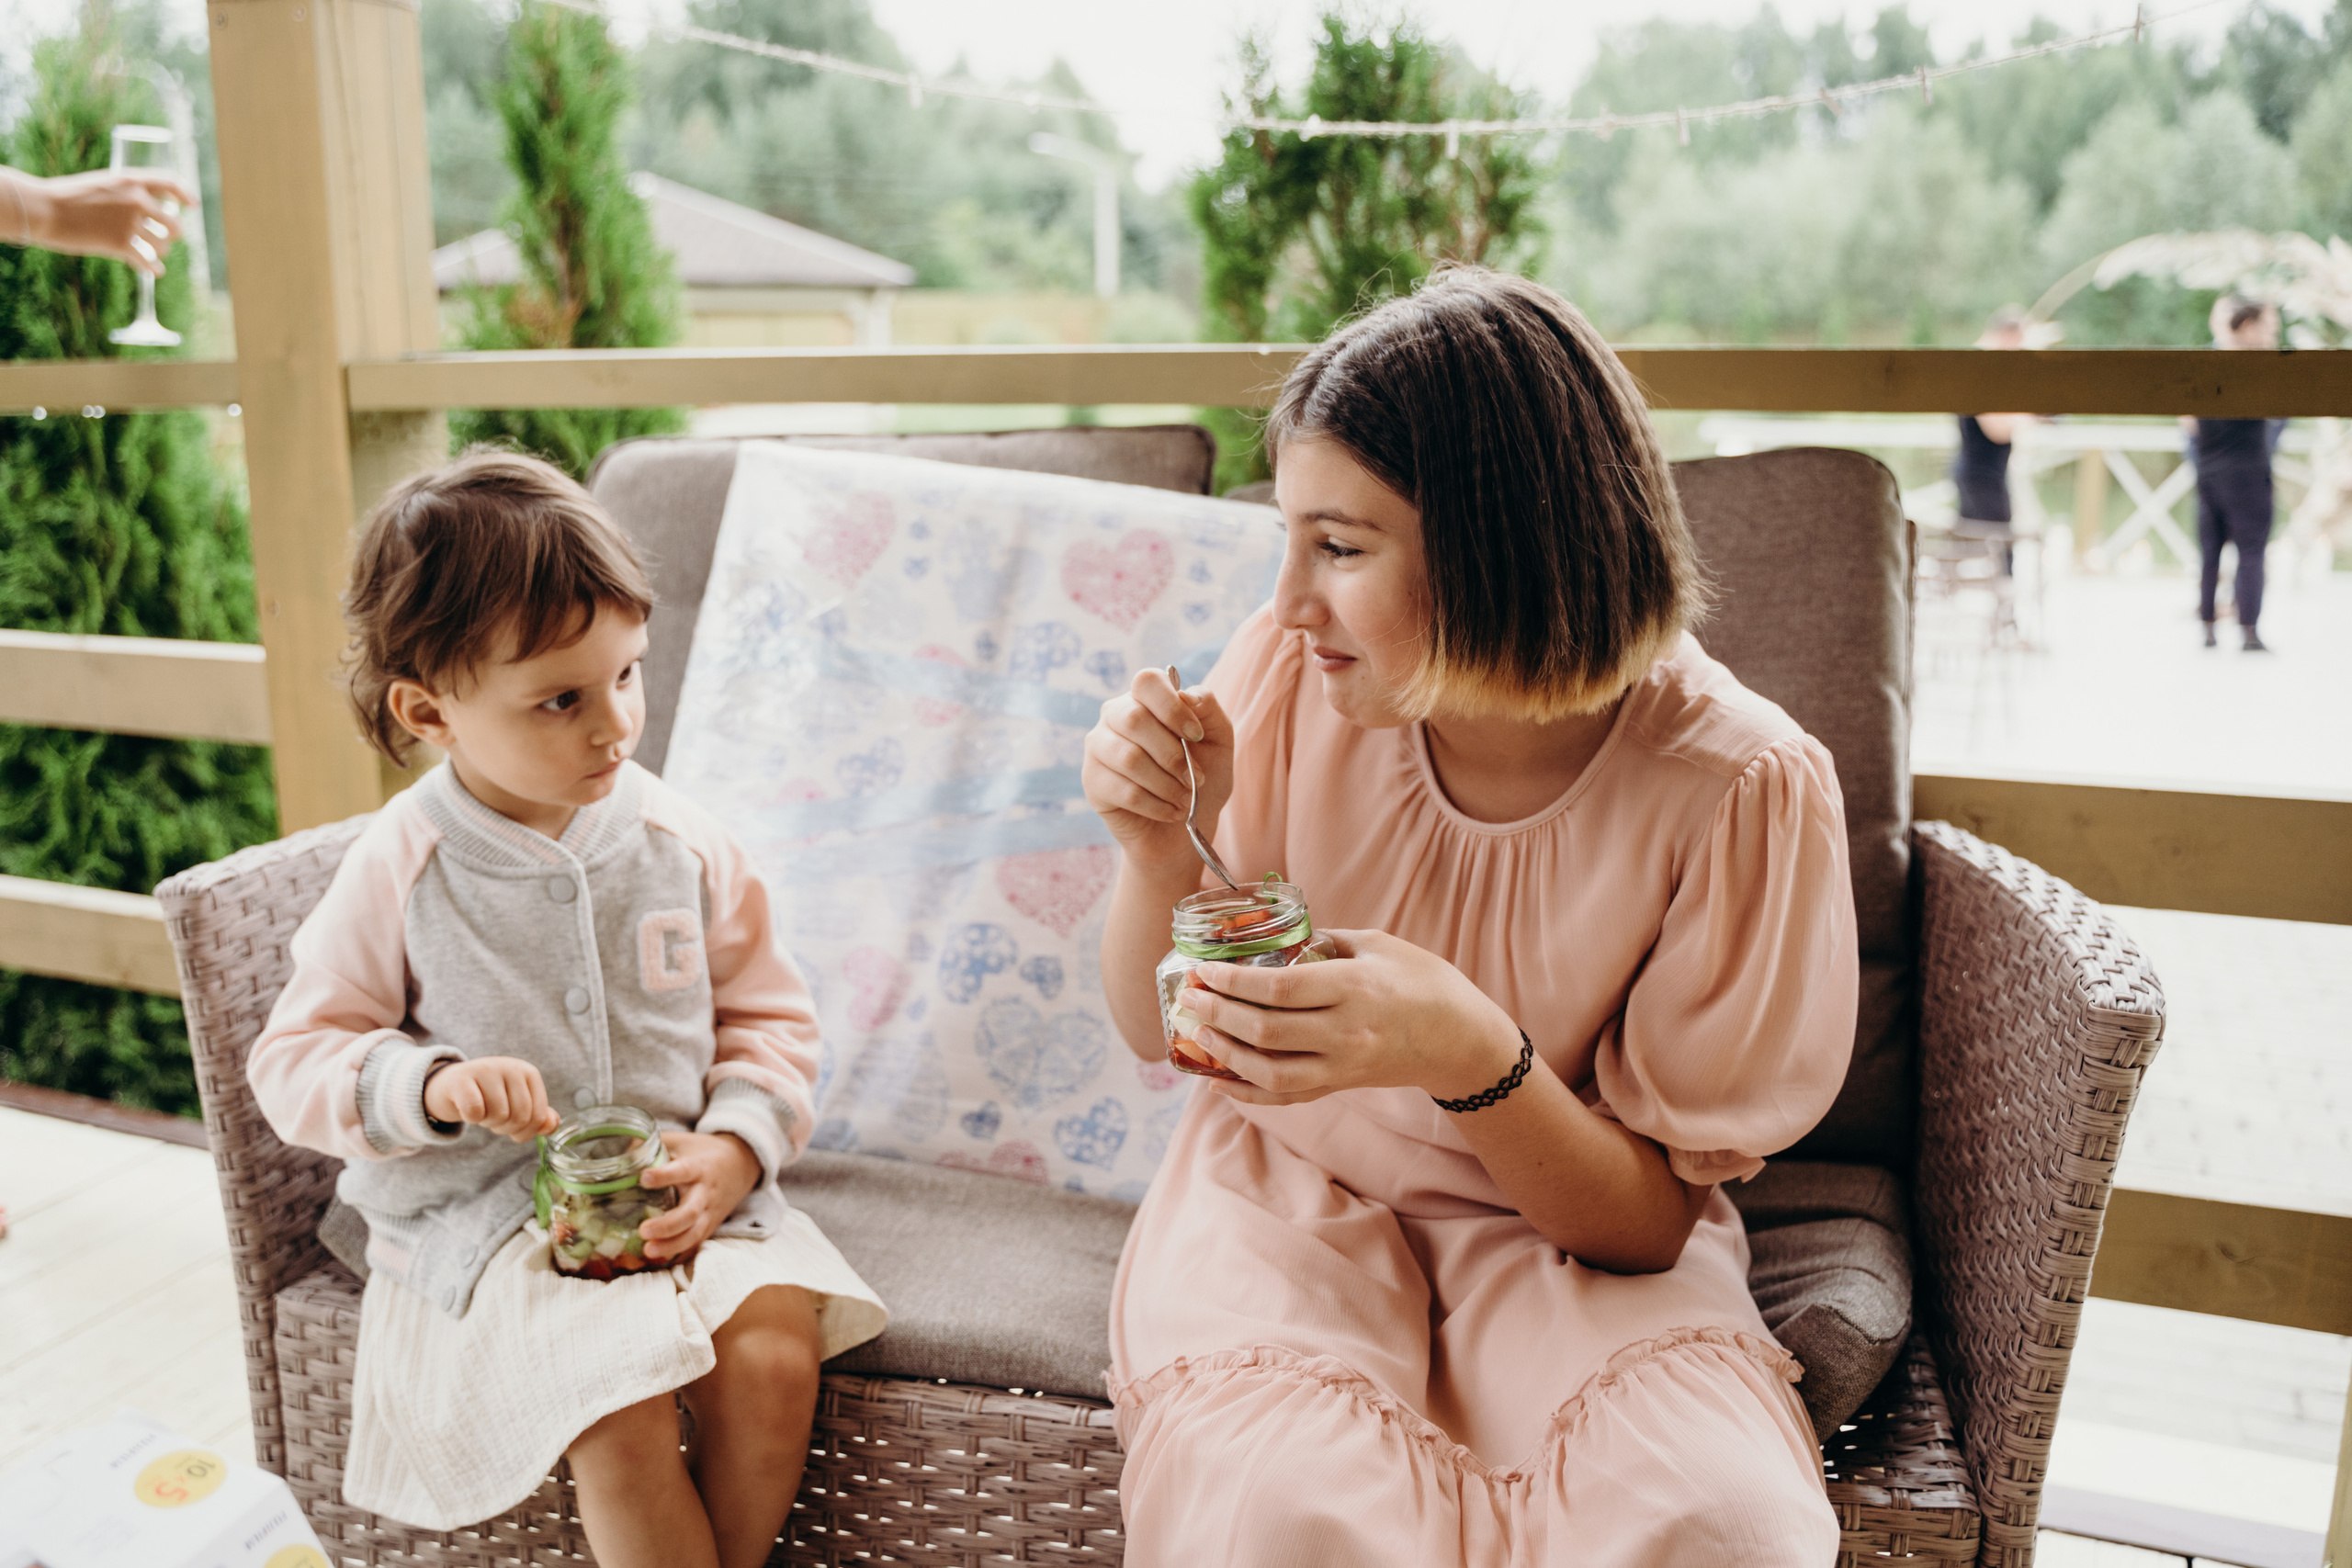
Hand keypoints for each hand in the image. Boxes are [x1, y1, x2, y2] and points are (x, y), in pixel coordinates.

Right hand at [11, 169, 192, 273]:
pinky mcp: (121, 244)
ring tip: (151, 253)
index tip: (192, 206)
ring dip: (158, 251)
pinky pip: (148, 261)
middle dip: (172, 234)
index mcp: (131, 180)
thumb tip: (145, 209)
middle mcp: (137, 200)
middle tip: (164, 238)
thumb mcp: (100, 184)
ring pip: (162, 245)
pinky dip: (152, 268)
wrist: (44, 209)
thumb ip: (124, 194)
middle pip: (173, 223)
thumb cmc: (66, 197)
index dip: (185, 195)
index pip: (169, 183)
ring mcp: (130, 223)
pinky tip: (153, 271)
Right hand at [422, 1056, 558, 1140]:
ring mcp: (486, 1069)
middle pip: (520, 1117)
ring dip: (488, 1123)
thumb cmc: (489, 1097)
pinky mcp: (462, 1078)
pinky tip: (467, 1109)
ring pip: (498, 1115)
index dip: (526, 1132)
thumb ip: (538, 1116)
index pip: (539, 1116)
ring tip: (482, 1112)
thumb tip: (553, 1125)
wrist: (451, 1084)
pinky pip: (475, 1110)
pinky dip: (471, 1119)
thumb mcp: (517, 1104)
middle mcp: (511, 1067)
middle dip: (505, 1129)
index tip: (513, 1129)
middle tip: (494, 1120)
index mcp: (529, 1073)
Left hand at [637, 1130, 761, 1262]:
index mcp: (699, 1167)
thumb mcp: (682, 1142)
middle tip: (644, 1230)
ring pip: (694, 1233)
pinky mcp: (709, 1226)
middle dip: (668, 1225)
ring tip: (648, 1250)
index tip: (644, 1178)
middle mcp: (705, 1192)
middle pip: (690, 1212)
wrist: (741, 1164)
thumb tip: (620, 1150)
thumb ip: (654, 1145)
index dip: (664, 1175)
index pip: (683, 1171)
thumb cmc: (703, 1152)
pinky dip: (679, 1253)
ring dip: (672, 1245)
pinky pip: (695, 1244)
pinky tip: (659, 1259)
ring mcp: (709, 1212)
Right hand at [1081, 666, 1233, 872]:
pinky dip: (1156, 805)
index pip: (1147, 682)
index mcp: (1144, 699)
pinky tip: (1170, 811)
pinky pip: (1123, 791)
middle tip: (1195, 779)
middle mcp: (1115, 716)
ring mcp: (1098, 748)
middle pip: (1134, 719)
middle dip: (1173, 754)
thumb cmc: (1201, 779)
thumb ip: (1209, 710)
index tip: (1196, 735)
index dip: (1172, 708)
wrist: (1183, 830)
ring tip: (1184, 799)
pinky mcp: (1092, 782)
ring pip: (1129, 758)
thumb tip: (1187, 695)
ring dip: (1167, 784)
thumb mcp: (1218, 742)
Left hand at [1180, 929, 1524, 1106]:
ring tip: (1199, 1034)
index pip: (1279, 990)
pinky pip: (1286, 1097)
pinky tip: (1220, 1080)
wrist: (1460, 1038)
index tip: (1202, 971)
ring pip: (1271, 1073)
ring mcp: (1343, 1066)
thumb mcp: (1377, 944)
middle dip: (1218, 1016)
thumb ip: (1324, 941)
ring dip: (1226, 1055)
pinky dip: (1249, 1093)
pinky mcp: (1341, 1085)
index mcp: (1353, 988)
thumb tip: (1274, 938)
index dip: (1232, 984)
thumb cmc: (1422, 980)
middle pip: (1266, 1031)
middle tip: (1189, 998)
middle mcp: (1345, 1032)